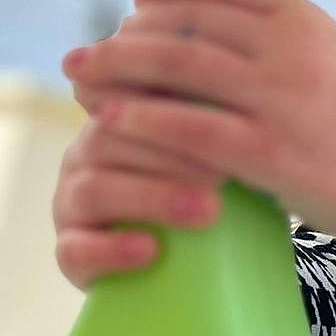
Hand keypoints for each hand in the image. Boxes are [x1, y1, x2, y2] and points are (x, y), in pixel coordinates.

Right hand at [53, 110, 224, 289]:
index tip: (227, 117)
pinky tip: (152, 250)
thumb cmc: (215, 188)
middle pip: (108, 138)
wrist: (192, 256)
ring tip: (207, 212)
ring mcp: (72, 202)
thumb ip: (225, 113)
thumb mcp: (223, 149)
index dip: (171, 106)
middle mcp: (86, 153)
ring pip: (93, 191)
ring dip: (152, 198)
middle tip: (225, 171)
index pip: (130, 96)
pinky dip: (112, 249)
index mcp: (117, 116)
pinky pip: (74, 250)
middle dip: (170, 154)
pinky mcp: (71, 252)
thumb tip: (264, 79)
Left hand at [59, 0, 335, 265]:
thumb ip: (274, 29)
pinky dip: (140, 121)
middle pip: (182, 18)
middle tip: (98, 50)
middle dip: (126, 31)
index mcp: (300, 16)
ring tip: (82, 79)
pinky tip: (111, 122)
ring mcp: (278, 100)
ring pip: (176, 66)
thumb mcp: (328, 50)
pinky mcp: (269, 154)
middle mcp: (287, 48)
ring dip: (117, 69)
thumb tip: (203, 13)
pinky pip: (188, 128)